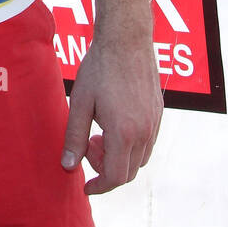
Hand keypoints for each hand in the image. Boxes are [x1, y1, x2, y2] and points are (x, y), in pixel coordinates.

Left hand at [61, 35, 162, 194]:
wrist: (126, 39)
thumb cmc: (99, 69)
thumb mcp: (80, 103)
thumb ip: (74, 137)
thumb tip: (68, 166)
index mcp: (124, 133)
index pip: (116, 177)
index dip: (100, 186)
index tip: (86, 186)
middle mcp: (145, 132)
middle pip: (129, 172)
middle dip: (106, 169)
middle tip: (87, 147)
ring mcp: (155, 123)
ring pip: (140, 158)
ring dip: (119, 157)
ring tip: (98, 134)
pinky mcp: (159, 113)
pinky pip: (148, 142)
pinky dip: (130, 145)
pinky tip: (113, 124)